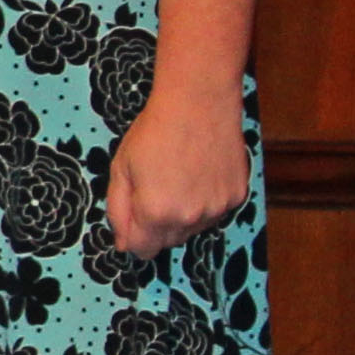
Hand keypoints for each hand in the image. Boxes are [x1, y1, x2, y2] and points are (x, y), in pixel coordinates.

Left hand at [107, 99, 248, 262]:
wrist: (198, 104)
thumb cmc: (154, 132)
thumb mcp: (120, 169)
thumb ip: (118, 211)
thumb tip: (122, 244)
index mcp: (155, 212)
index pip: (142, 250)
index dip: (133, 236)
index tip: (132, 218)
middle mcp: (190, 217)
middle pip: (168, 242)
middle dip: (156, 225)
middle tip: (153, 190)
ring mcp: (217, 208)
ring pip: (193, 229)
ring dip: (182, 215)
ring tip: (177, 178)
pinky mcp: (237, 196)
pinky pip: (215, 213)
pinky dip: (204, 202)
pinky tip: (198, 175)